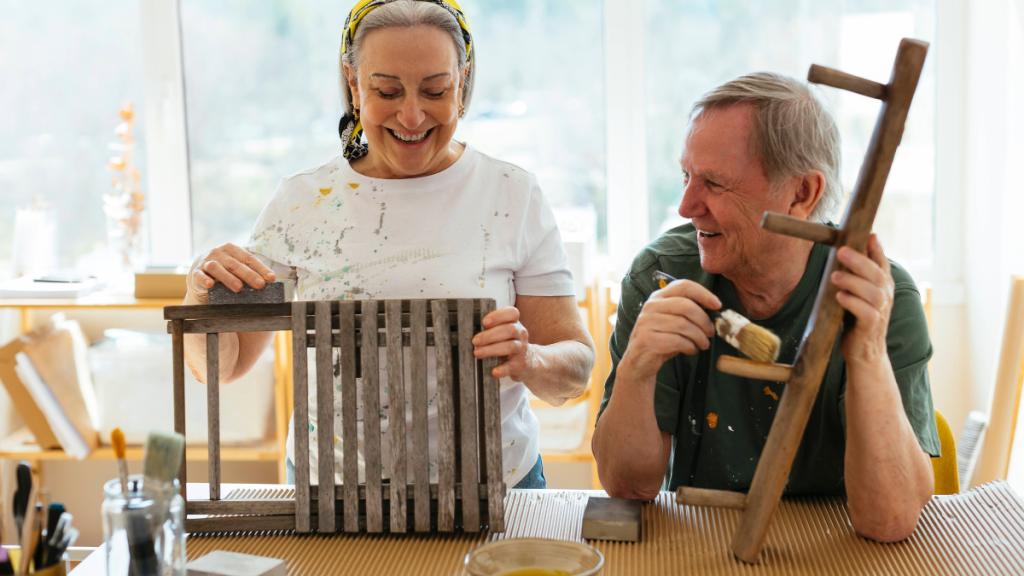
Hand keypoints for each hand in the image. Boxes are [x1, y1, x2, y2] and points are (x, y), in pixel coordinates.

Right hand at [186, 243, 275, 303]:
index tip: (271, 278)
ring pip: (217, 268)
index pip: (248, 258)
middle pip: (235, 263)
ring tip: (238, 288)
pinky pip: (199, 275)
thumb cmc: (223, 273)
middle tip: (259, 284)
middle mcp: (218, 253)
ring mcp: (205, 262)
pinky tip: (211, 285)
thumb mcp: (236, 270)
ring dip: (228, 278)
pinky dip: (204, 279)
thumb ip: (250, 272)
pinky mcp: (195, 273)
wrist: (199, 278)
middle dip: (248, 274)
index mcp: (231, 250)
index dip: (260, 268)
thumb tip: (271, 282)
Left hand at [472, 307, 532, 380]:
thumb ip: (490, 328)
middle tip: (475, 341)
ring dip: (492, 349)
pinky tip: (494, 372)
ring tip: (477, 353)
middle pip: (510, 330)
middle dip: (490, 335)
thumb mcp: (504, 332)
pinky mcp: (520, 364)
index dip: (498, 316)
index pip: (512, 313)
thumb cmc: (509, 343)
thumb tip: (469, 328)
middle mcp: (520, 334)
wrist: (528, 361)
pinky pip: (512, 366)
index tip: (484, 322)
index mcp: (515, 323)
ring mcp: (522, 349)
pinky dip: (502, 370)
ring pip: (511, 346)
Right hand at [620, 279, 720, 380]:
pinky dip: (689, 346)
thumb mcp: (673, 320)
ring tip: (703, 344)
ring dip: (699, 336)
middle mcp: (651, 306)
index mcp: (659, 296)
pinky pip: (676, 341)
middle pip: (686, 306)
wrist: (640, 361)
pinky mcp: (647, 340)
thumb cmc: (661, 339)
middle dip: (704, 320)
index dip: (704, 294)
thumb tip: (714, 311)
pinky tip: (691, 349)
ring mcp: (647, 322)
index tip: (717, 305)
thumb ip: (688, 312)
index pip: (684, 286)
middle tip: (711, 332)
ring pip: (683, 325)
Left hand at [832, 234, 894, 363]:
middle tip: (841, 250)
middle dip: (859, 261)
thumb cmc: (857, 318)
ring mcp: (881, 312)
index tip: (869, 234)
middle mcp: (886, 296)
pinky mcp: (872, 327)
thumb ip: (856, 275)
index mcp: (883, 286)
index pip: (882, 263)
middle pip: (876, 274)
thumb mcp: (858, 293)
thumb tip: (847, 248)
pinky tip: (840, 297)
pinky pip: (866, 313)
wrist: (864, 352)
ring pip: (872, 293)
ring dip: (853, 282)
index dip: (877, 249)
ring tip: (835, 276)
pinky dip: (853, 303)